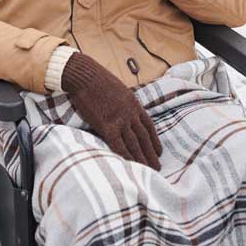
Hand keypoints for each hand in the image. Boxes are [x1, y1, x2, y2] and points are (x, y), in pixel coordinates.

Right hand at [62, 52, 161, 169]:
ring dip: (142, 158)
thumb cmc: (98, 79)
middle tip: (158, 167)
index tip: (159, 151)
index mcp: (134, 104)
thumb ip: (124, 102)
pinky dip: (125, 155)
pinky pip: (118, 144)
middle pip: (144, 137)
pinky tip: (129, 165)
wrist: (86, 75)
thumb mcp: (119, 89)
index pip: (148, 126)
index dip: (154, 140)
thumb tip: (124, 110)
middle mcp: (130, 113)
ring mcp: (120, 120)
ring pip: (134, 143)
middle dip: (151, 154)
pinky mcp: (107, 125)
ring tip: (148, 170)